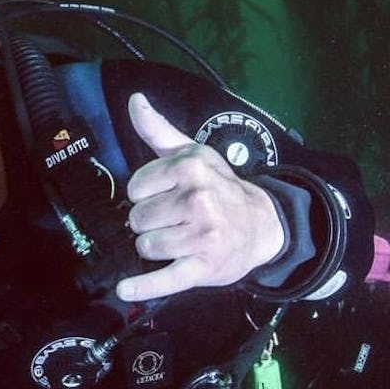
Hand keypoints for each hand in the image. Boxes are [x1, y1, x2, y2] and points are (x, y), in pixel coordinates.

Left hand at [115, 93, 284, 301]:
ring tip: (179, 239)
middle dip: (150, 221)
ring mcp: (202, 235)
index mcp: (189, 169)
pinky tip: (126, 289)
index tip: (164, 195)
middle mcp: (197, 199)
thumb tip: (134, 100)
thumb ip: (158, 129)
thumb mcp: (192, 153)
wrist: (264, 224)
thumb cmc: (219, 187)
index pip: (135, 188)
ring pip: (146, 246)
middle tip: (175, 219)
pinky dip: (144, 287)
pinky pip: (165, 279)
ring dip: (156, 247)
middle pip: (138, 218)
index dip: (145, 194)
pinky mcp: (205, 266)